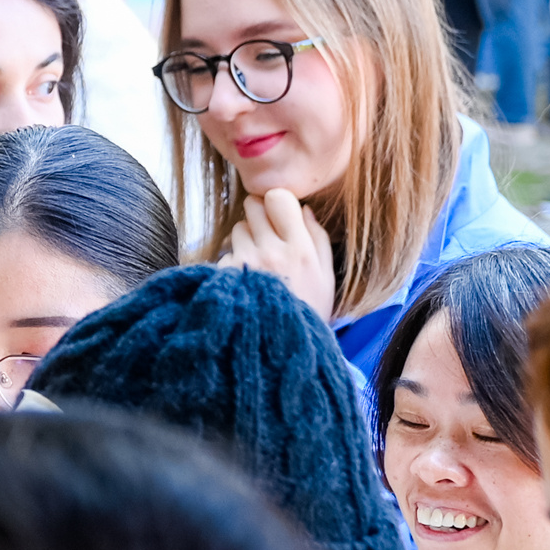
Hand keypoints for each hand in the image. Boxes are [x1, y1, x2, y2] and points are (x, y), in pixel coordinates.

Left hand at [222, 187, 336, 319]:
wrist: (282, 352)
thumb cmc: (309, 312)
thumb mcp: (326, 277)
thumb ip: (317, 237)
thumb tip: (303, 208)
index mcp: (300, 249)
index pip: (277, 197)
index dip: (275, 202)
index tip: (279, 215)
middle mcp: (271, 251)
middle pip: (251, 206)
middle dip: (257, 216)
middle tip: (266, 237)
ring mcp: (244, 264)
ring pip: (236, 229)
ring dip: (244, 240)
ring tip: (258, 266)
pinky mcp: (223, 276)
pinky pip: (225, 254)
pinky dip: (232, 264)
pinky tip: (244, 282)